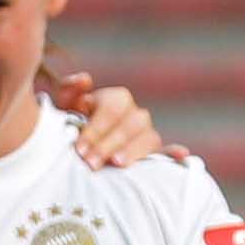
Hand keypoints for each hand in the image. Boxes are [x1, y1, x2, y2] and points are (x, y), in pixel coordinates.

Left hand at [49, 69, 173, 165]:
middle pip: (130, 125)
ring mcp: (146, 134)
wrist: (77, 146)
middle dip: (109, 144)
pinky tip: (180, 154)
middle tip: (90, 163)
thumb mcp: (64, 108)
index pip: (112, 109)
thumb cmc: (70, 125)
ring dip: (133, 150)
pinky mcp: (152, 154)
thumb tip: (85, 80)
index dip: (96, 128)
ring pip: (149, 137)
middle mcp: (135, 114)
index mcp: (116, 99)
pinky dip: (174, 153)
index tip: (79, 148)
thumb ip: (70, 91)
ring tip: (116, 164)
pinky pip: (166, 152)